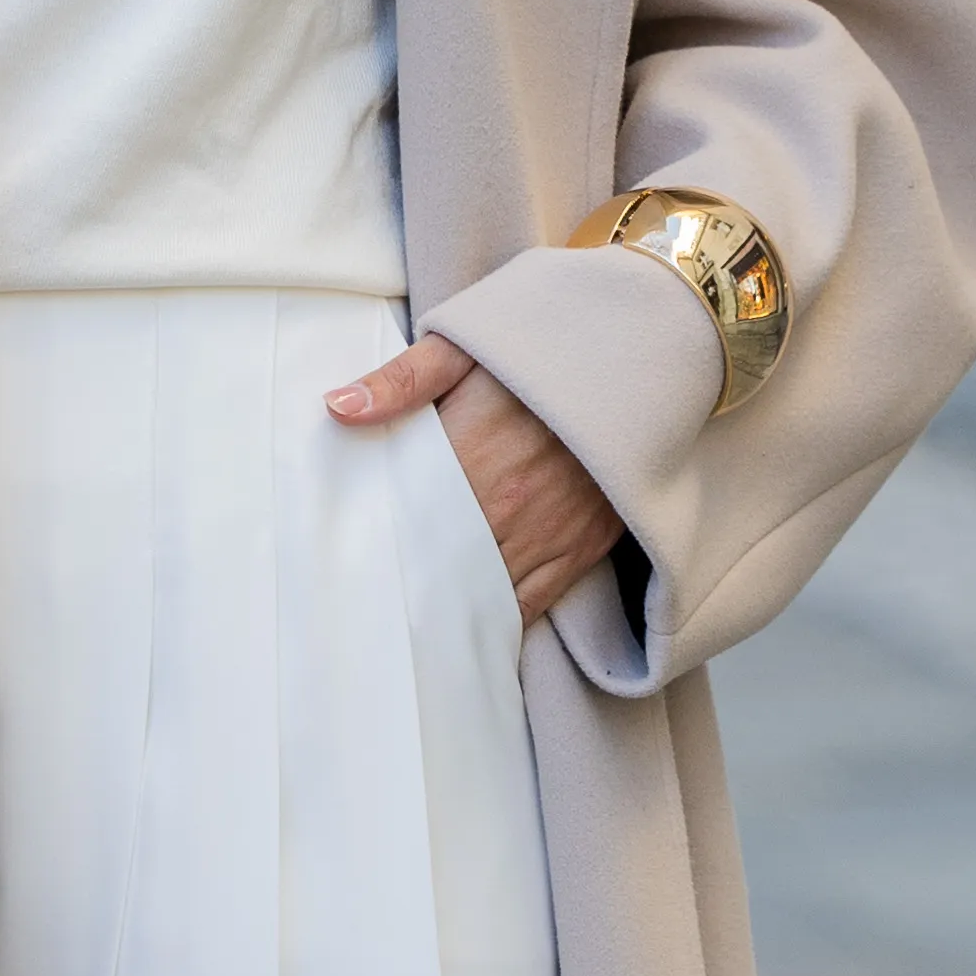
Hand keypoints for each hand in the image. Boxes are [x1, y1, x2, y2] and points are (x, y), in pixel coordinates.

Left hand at [325, 336, 613, 627]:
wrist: (637, 365)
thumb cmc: (544, 351)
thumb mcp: (467, 344)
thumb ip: (403, 379)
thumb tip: (338, 408)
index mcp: (468, 454)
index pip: (403, 518)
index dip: (372, 543)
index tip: (346, 559)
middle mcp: (504, 506)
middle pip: (436, 565)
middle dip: (403, 584)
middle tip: (366, 606)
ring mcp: (545, 535)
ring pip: (479, 594)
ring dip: (445, 610)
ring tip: (407, 627)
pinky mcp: (580, 549)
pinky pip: (529, 603)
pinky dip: (496, 621)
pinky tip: (467, 630)